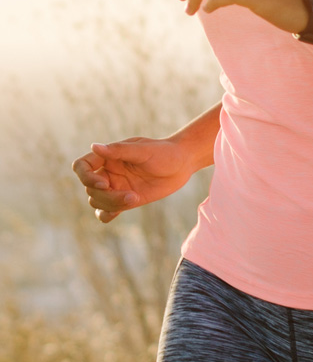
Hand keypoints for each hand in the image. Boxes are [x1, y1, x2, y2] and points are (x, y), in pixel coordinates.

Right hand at [72, 138, 193, 222]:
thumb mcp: (143, 150)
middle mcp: (108, 172)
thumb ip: (118, 150)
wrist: (182, 164)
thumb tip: (94, 146)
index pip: (81, 167)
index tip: (103, 184)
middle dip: (106, 196)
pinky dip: (106, 215)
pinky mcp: (126, 200)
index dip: (86, 177)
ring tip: (134, 199)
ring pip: (97, 202)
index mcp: (107, 157)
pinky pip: (106, 212)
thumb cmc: (164, 152)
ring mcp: (116, 187)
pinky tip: (117, 212)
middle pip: (90, 189)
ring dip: (111, 204)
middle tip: (130, 196)